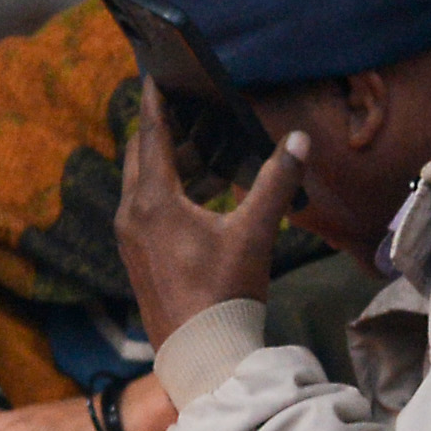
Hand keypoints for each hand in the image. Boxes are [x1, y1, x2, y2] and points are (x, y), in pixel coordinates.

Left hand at [117, 76, 306, 346]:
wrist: (201, 356)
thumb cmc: (224, 293)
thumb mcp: (255, 233)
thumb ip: (276, 182)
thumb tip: (299, 141)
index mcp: (152, 201)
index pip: (150, 136)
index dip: (154, 102)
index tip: (153, 74)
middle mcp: (132, 215)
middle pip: (142, 156)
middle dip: (164, 129)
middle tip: (187, 106)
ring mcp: (131, 239)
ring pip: (145, 184)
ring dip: (172, 162)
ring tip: (207, 146)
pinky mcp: (139, 258)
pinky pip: (149, 208)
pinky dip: (171, 190)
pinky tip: (202, 192)